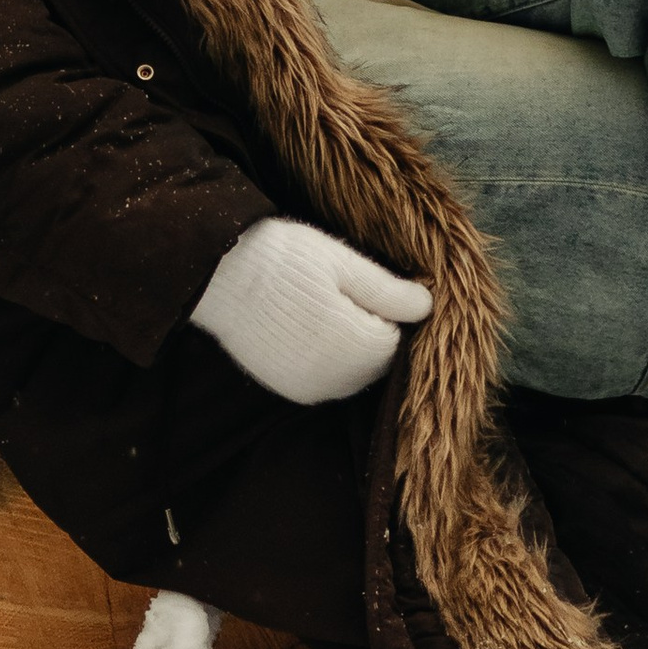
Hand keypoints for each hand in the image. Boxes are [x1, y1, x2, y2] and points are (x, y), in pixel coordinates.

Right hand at [188, 217, 433, 404]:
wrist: (219, 275)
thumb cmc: (286, 259)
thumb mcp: (344, 263)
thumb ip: (388, 290)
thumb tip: (428, 306)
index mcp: (357, 346)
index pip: (398, 340)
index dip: (392, 311)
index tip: (374, 284)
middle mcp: (337, 379)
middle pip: (378, 363)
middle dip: (374, 332)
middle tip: (349, 292)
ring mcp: (309, 389)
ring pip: (353, 375)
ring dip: (352, 349)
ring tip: (328, 307)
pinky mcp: (288, 388)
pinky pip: (325, 381)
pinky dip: (328, 360)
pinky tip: (310, 327)